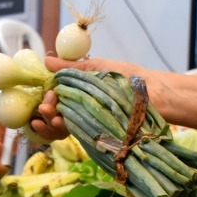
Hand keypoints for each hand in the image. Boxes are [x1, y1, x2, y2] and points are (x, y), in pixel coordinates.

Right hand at [29, 56, 149, 141]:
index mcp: (79, 93)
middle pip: (54, 115)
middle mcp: (80, 109)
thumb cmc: (128, 78)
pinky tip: (56, 124)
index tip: (43, 97)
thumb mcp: (97, 67)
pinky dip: (59, 132)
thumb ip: (71, 67)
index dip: (45, 100)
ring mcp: (87, 122)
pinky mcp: (94, 134)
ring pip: (60, 128)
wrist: (153, 93)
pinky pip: (72, 135)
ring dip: (49, 125)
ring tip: (49, 117)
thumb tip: (46, 62)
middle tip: (45, 108)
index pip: (55, 99)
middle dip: (45, 113)